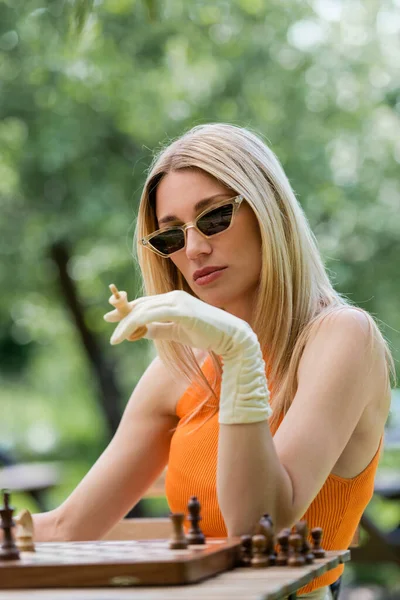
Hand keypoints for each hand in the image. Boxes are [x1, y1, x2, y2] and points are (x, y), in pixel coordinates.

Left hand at [104, 290, 271, 423]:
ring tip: (115, 337)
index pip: (146, 302)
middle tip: (106, 321)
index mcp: (175, 300)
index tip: (111, 316)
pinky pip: (151, 315)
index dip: (128, 309)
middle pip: (142, 304)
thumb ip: (161, 329)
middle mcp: (174, 297)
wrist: (232, 338)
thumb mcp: (179, 333)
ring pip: (143, 310)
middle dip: (122, 313)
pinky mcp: (181, 310)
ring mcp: (178, 302)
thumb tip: (143, 331)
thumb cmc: (208, 335)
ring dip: (126, 323)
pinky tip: (126, 334)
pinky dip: (136, 324)